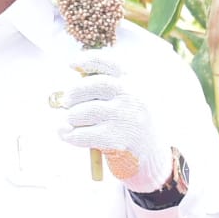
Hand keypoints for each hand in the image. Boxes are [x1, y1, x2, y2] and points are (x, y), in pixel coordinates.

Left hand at [51, 48, 172, 192]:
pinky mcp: (117, 139)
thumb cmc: (133, 125)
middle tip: (65, 101)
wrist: (152, 157)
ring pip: (86, 111)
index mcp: (137, 83)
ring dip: (72, 117)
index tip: (72, 64)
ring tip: (70, 121)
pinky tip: (66, 134)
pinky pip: (84, 134)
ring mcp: (126, 117)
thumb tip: (68, 90)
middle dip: (75, 92)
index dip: (90, 60)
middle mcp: (134, 97)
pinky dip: (70, 135)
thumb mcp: (130, 100)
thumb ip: (108, 90)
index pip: (112, 64)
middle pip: (96, 85)